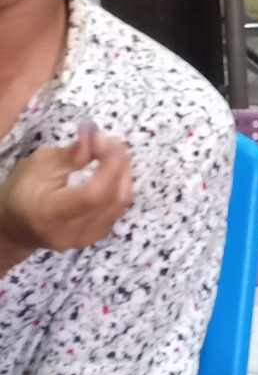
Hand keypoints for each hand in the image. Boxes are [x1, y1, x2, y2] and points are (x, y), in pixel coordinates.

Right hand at [0, 124, 132, 269]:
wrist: (16, 226)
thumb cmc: (23, 191)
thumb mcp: (40, 164)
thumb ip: (72, 154)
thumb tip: (97, 135)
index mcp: (50, 216)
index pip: (94, 194)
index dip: (109, 163)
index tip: (104, 138)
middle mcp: (71, 233)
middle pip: (114, 198)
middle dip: (119, 163)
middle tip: (109, 140)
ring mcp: (87, 238)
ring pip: (121, 203)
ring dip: (123, 172)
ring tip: (111, 151)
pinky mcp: (96, 236)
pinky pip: (118, 208)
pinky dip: (121, 185)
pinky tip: (112, 169)